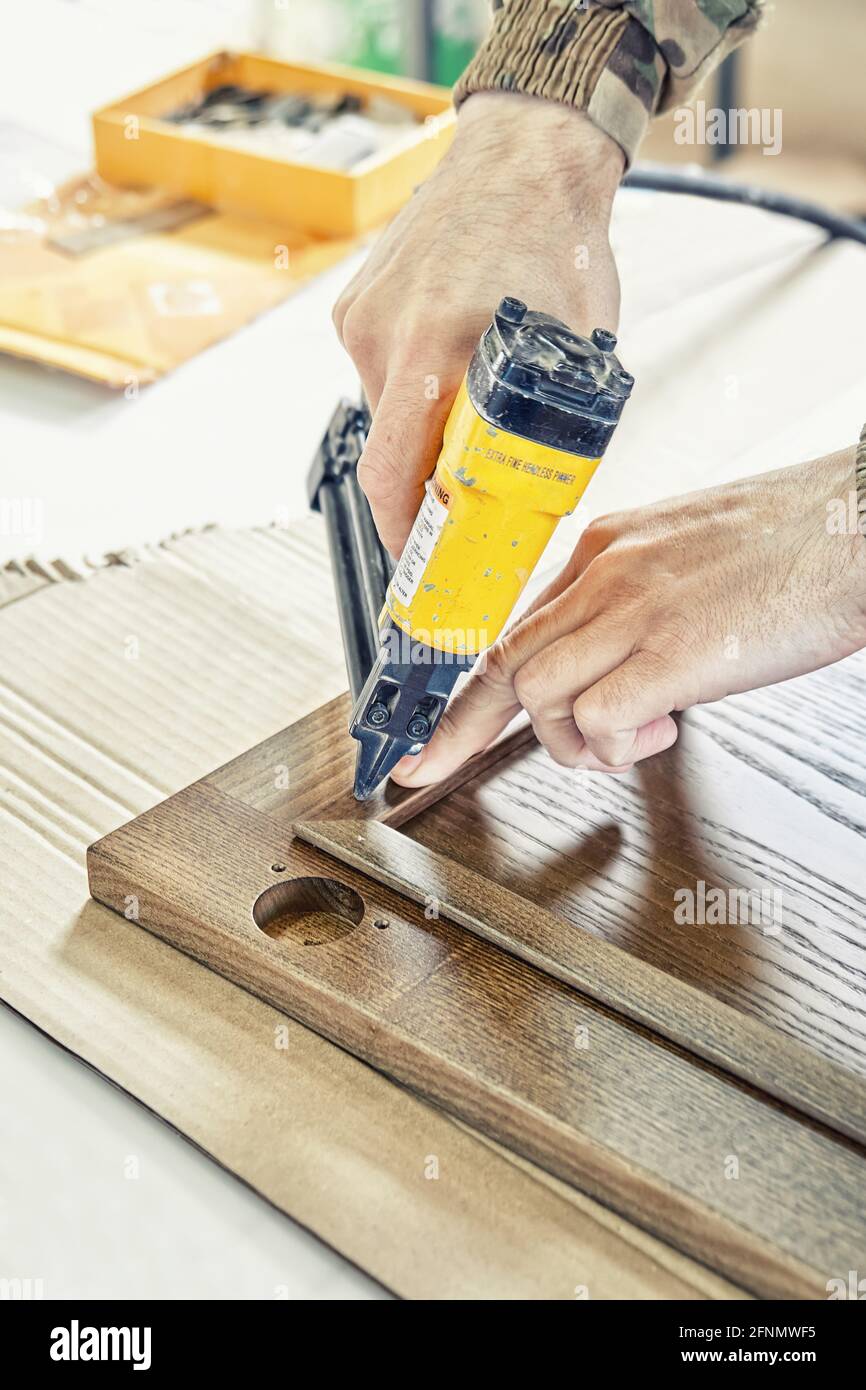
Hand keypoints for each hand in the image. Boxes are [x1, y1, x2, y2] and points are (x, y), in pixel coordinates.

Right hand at [333, 92, 623, 555]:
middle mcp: (386, 334)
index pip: (390, 476)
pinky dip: (413, 386)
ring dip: (422, 430)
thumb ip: (555, 424)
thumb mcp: (578, 348)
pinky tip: (453, 359)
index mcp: (438, 347)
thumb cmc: (560, 241)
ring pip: (384, 413)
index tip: (417, 559)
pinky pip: (379, 372)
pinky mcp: (355, 303)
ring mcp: (363, 316)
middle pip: (386, 452)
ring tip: (470, 406)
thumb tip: (542, 500)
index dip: (401, 532)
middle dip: (419, 488)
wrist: (525, 151)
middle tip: (458, 503)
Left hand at [390, 448, 865, 783]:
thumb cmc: (795, 545)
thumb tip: (612, 667)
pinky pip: (597, 717)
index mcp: (605, 546)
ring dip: (575, 743)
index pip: (512, 628)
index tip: (430, 743)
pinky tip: (662, 730)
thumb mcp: (689, 556)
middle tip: (456, 764)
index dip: (464, 696)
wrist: (860, 525)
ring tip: (633, 738)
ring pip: (539, 695)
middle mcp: (605, 572)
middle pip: (506, 665)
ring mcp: (635, 609)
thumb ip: (634, 602)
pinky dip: (617, 744)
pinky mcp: (672, 650)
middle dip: (472, 731)